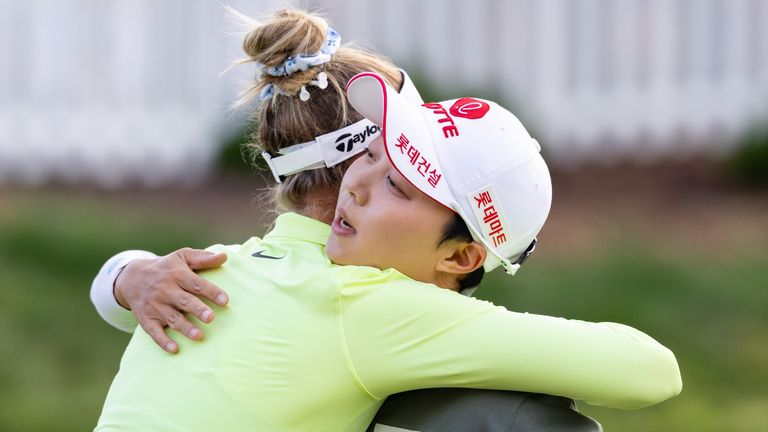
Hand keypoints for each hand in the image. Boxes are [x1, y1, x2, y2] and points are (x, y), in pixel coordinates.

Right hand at [114, 248, 228, 352]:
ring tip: (199, 336)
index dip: (211, 292)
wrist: (132, 277)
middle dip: (197, 309)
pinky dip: (163, 341)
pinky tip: (174, 349)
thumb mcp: (182, 257)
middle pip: (184, 301)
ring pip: (172, 318)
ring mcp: (155, 306)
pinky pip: (154, 332)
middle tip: (210, 318)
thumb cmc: (166, 268)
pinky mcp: (146, 319)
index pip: (196, 284)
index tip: (225, 300)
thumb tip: (224, 256)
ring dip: (185, 328)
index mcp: (176, 275)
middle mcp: (165, 290)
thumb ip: (203, 258)